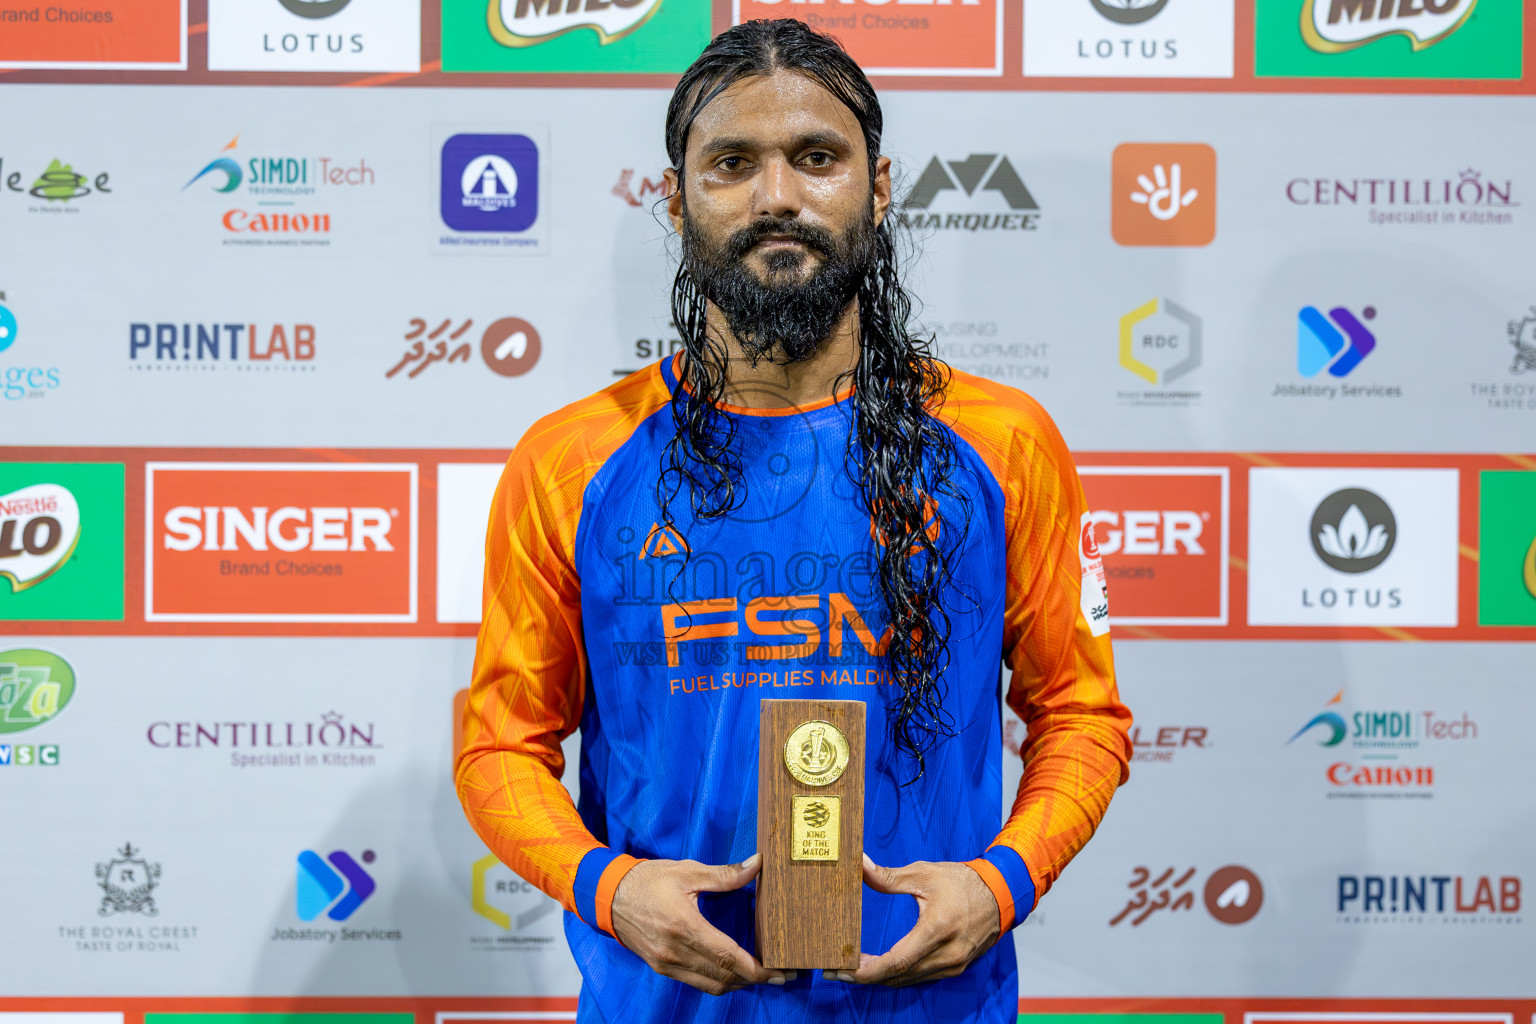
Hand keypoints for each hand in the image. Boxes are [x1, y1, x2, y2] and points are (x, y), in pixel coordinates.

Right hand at [610, 852, 796, 995]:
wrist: (608, 895)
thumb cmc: (648, 880)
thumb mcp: (687, 871)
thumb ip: (725, 874)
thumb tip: (757, 864)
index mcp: (684, 926)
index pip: (727, 956)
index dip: (756, 968)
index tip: (779, 971)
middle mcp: (675, 951)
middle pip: (724, 976)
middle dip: (755, 979)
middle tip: (781, 975)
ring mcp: (667, 963)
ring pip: (711, 985)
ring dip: (738, 984)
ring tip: (761, 976)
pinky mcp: (661, 968)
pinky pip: (696, 982)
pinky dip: (718, 982)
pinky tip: (732, 973)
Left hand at [836, 854, 1000, 987]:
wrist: (1001, 893)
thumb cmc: (961, 881)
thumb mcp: (923, 873)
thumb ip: (887, 876)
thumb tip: (858, 864)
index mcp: (937, 929)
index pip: (897, 961)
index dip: (867, 970)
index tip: (842, 969)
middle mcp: (947, 954)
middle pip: (898, 976)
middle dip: (865, 976)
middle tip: (836, 970)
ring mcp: (953, 965)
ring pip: (908, 981)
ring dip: (880, 978)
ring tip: (852, 969)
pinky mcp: (956, 968)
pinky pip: (921, 978)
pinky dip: (898, 975)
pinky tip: (881, 967)